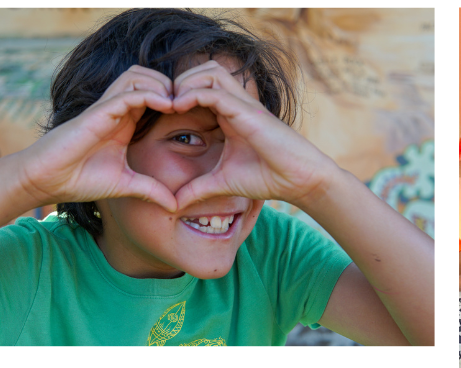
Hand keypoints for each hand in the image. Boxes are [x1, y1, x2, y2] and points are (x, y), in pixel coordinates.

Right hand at [17, 65, 178, 211]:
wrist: (48, 180)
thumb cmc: (80, 179)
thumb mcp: (126, 185)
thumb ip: (151, 190)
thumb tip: (175, 206)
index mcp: (124, 121)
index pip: (152, 94)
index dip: (175, 97)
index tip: (195, 112)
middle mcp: (116, 110)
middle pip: (146, 76)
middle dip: (171, 83)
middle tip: (189, 103)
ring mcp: (106, 108)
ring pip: (136, 76)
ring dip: (161, 84)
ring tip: (178, 103)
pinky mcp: (97, 112)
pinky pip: (126, 93)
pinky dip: (148, 94)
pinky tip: (166, 105)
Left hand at [169, 61, 336, 212]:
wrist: (299, 180)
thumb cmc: (268, 177)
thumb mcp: (223, 183)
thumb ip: (198, 189)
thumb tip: (174, 205)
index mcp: (230, 114)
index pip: (201, 86)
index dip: (178, 93)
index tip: (161, 113)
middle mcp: (237, 104)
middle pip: (204, 70)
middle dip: (180, 81)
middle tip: (165, 104)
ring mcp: (243, 105)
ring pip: (209, 71)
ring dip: (186, 82)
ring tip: (173, 105)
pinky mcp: (247, 111)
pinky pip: (214, 91)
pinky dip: (193, 94)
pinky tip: (179, 109)